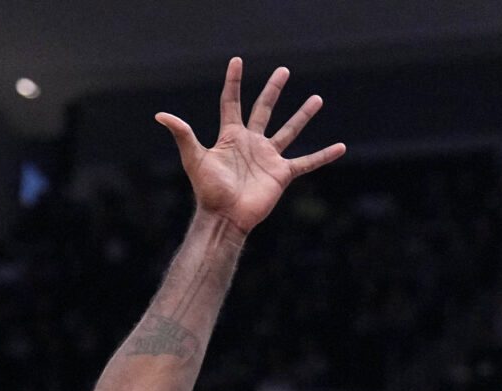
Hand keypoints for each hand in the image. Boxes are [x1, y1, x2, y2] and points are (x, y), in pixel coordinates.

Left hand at [158, 59, 344, 232]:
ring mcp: (268, 157)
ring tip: (317, 98)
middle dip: (273, 90)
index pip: (232, 102)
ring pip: (289, 130)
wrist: (225, 217)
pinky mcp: (282, 174)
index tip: (237, 61)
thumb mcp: (194, 158)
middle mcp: (251, 142)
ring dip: (303, 115)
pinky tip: (340, 148)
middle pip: (264, 109)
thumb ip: (183, 135)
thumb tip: (161, 116)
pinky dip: (324, 156)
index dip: (233, 81)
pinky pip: (307, 162)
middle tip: (284, 71)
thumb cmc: (208, 190)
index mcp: (231, 136)